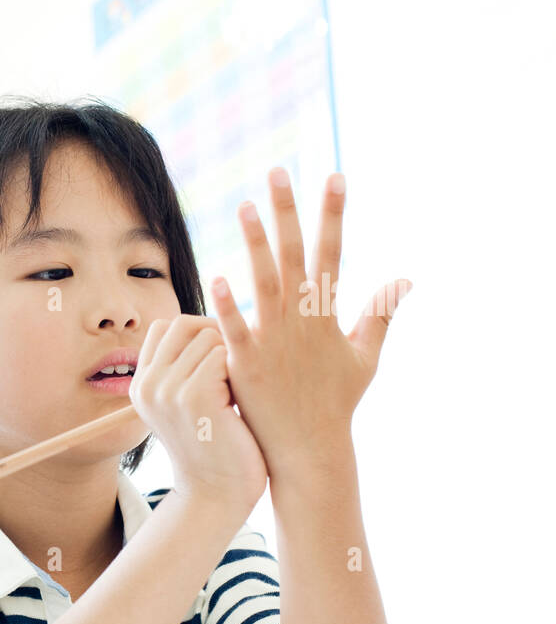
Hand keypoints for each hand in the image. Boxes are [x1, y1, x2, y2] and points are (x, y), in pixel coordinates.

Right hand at [130, 313, 266, 510]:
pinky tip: (240, 400)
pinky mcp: (193, 396)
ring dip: (231, 358)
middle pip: (184, 325)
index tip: (216, 362)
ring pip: (208, 337)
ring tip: (236, 391)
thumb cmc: (215, 445)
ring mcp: (167, 390)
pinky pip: (222, 354)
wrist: (218, 494)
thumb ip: (186, 366)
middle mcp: (147, 385)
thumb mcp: (188, 402)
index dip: (197, 334)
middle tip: (232, 372)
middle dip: (215, 339)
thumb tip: (215, 320)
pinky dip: (239, 371)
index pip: (166, 328)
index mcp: (140, 385)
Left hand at [210, 168, 412, 480]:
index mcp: (327, 315)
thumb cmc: (335, 404)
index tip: (335, 176)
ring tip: (244, 206)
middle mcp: (302, 322)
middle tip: (277, 173)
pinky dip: (228, 306)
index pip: (332, 252)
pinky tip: (218, 276)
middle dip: (288, 212)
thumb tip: (405, 279)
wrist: (310, 449)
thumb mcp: (364, 357)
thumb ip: (379, 314)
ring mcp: (275, 342)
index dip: (334, 214)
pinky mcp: (248, 365)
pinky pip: (236, 330)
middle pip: (296, 256)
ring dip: (256, 244)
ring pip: (265, 283)